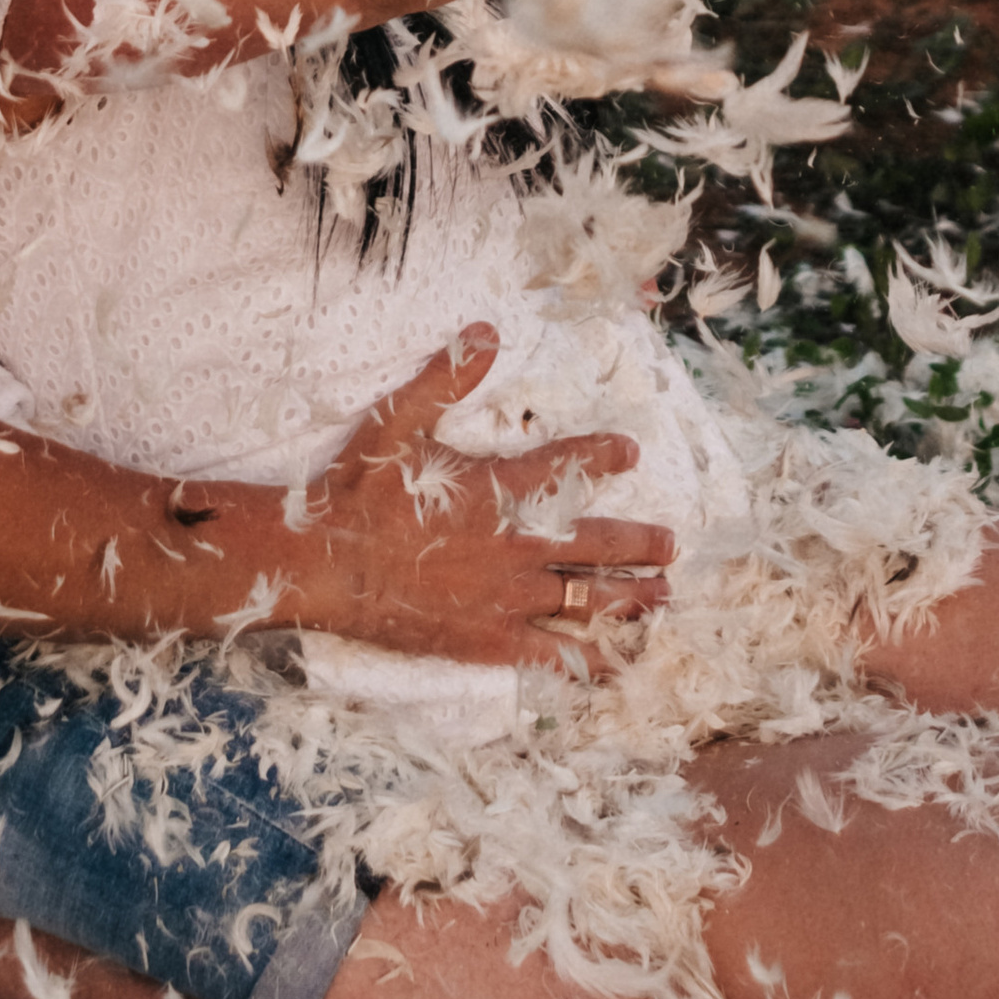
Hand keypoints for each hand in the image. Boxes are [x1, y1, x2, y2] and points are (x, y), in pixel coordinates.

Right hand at [294, 327, 672, 669]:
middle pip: (596, 543)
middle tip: (671, 544)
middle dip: (639, 543)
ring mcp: (506, 597)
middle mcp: (515, 545)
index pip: (567, 467)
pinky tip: (617, 668)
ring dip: (630, 597)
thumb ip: (446, 377)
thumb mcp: (399, 422)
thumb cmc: (360, 491)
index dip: (604, 455)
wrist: (326, 564)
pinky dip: (589, 661)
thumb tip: (487, 330)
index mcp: (499, 489)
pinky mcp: (489, 640)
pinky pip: (552, 654)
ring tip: (663, 596)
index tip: (631, 451)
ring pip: (586, 599)